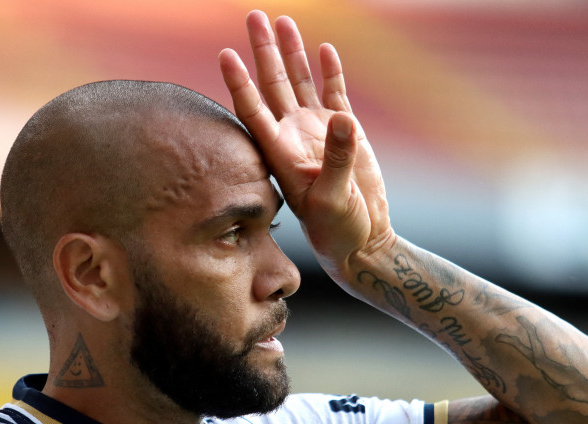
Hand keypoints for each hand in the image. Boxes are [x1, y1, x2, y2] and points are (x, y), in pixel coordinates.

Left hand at [219, 10, 393, 277]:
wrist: (362, 238)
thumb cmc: (337, 228)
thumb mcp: (333, 198)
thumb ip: (336, 158)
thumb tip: (341, 118)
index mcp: (280, 152)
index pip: (252, 110)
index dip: (238, 82)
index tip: (225, 54)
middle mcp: (293, 136)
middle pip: (272, 85)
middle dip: (263, 51)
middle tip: (253, 16)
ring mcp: (318, 130)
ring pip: (300, 82)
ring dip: (292, 53)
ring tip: (283, 21)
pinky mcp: (346, 132)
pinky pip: (334, 92)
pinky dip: (330, 71)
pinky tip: (324, 50)